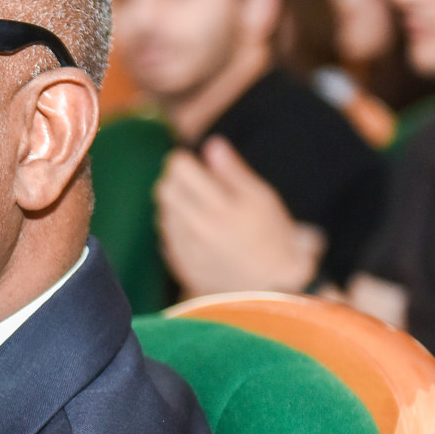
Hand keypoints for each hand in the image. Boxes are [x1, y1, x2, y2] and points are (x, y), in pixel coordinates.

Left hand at [155, 138, 322, 296]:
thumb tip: (211, 144)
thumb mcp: (261, 198)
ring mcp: (186, 249)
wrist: (272, 289)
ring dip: (174, 204)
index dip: (184, 161)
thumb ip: (232, 171)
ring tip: (199, 208)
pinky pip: (166, 236)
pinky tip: (197, 230)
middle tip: (194, 183)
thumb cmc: (272, 238)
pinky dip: (176, 227)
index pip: (179, 168)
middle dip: (175, 180)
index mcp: (219, 207)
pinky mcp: (181, 265)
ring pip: (162, 212)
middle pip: (164, 189)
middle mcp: (197, 228)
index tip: (193, 163)